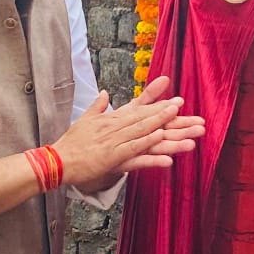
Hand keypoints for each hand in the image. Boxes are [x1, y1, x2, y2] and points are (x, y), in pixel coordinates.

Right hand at [50, 76, 199, 187]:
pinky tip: (168, 158)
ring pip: (148, 137)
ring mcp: (116, 143)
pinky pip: (137, 157)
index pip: (141, 109)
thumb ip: (98, 105)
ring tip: (190, 134)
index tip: (179, 101)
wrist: (57, 159)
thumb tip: (105, 93)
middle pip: (150, 121)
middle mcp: (117, 128)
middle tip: (196, 117)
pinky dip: (152, 157)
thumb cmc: (71, 141)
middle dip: (174, 119)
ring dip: (170, 136)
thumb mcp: (85, 119)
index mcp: (113, 119)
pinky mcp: (113, 160)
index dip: (160, 105)